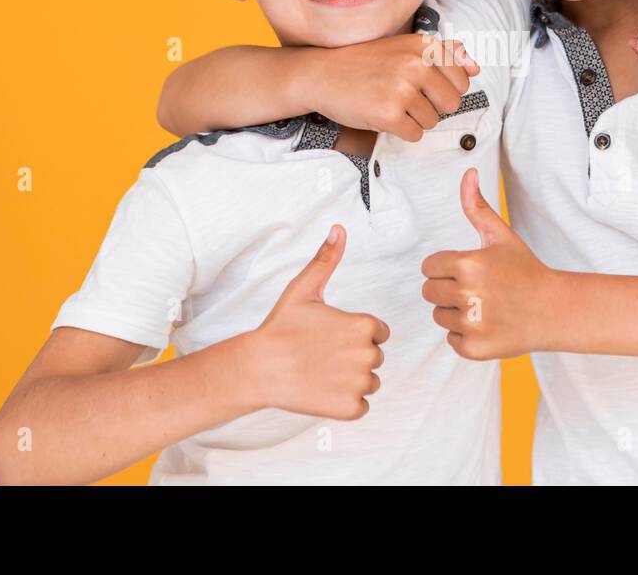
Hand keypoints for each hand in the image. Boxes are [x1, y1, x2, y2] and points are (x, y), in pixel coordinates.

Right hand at [231, 225, 389, 419]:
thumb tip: (339, 229)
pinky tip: (324, 391)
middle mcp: (368, 354)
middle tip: (321, 354)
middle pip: (375, 357)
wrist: (258, 368)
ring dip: (352, 380)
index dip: (355, 334)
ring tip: (321, 372)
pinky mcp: (350, 408)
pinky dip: (347, 403)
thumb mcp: (304, 288)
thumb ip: (327, 259)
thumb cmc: (281, 327)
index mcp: (364, 325)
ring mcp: (360, 383)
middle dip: (353, 357)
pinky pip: (362, 406)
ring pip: (370, 382)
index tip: (330, 336)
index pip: (378, 331)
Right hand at [297, 35, 479, 141]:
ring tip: (389, 102)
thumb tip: (476, 68)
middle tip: (404, 96)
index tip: (422, 84)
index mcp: (422, 46)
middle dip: (432, 106)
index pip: (462, 77)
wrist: (320, 74)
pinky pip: (415, 135)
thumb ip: (443, 53)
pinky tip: (382, 114)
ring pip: (433, 121)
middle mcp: (415, 65)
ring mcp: (402, 89)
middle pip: (452, 103)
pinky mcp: (389, 114)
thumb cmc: (363, 62)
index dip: (445, 87)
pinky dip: (401, 131)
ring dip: (413, 119)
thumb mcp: (403, 47)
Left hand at [420, 168, 559, 359]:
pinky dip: (466, 335)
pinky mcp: (473, 348)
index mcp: (468, 264)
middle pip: (429, 291)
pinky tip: (489, 324)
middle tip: (478, 289)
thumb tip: (468, 173)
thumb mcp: (501, 236)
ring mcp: (470, 323)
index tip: (469, 270)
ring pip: (438, 315)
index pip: (429, 267)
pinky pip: (450, 339)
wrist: (554, 310)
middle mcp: (466, 294)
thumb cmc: (525, 270)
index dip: (447, 267)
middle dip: (448, 289)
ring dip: (455, 312)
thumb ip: (477, 206)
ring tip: (485, 306)